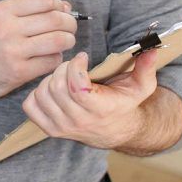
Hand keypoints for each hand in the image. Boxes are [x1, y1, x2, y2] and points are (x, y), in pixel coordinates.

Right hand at [0, 0, 76, 100]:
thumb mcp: (0, 18)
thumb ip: (30, 10)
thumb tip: (65, 6)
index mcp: (3, 10)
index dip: (59, 5)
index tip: (61, 11)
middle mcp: (8, 29)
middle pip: (55, 19)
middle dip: (69, 23)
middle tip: (69, 28)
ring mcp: (14, 51)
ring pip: (58, 40)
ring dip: (68, 40)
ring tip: (64, 42)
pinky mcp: (19, 72)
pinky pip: (52, 61)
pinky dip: (57, 58)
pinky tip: (49, 57)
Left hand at [21, 48, 159, 149]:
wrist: (116, 131)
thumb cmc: (125, 104)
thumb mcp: (141, 87)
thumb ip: (146, 68)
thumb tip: (151, 50)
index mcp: (99, 110)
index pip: (75, 87)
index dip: (75, 66)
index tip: (83, 57)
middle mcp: (78, 122)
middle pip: (56, 87)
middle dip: (63, 68)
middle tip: (73, 65)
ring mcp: (62, 127)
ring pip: (42, 94)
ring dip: (50, 78)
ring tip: (64, 75)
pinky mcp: (50, 129)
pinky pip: (30, 106)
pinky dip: (37, 93)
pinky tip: (52, 88)